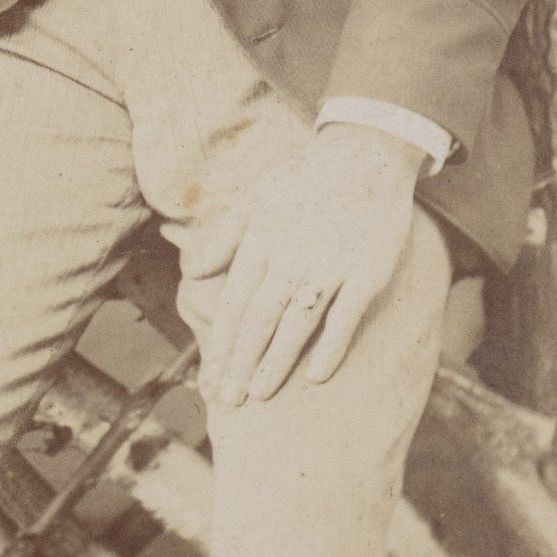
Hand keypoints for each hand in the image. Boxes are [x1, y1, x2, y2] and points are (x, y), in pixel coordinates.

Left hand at [202, 124, 425, 408]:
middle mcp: (290, 256)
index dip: (221, 343)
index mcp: (260, 240)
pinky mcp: (367, 273)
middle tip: (226, 400)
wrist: (363, 155)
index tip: (209, 378)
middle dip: (240, 361)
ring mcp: (330, 265)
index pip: (234, 302)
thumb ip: (222, 238)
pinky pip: (345, 316)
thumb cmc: (302, 180)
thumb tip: (190, 271)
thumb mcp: (253, 199)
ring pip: (296, 321)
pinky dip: (330, 346)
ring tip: (258, 394)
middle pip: (259, 318)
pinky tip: (315, 377)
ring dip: (276, 360)